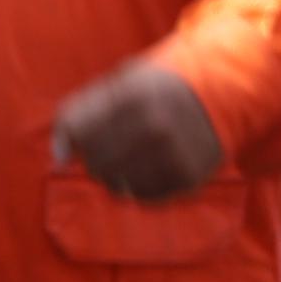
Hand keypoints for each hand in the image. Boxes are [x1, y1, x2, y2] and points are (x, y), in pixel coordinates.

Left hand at [53, 59, 224, 202]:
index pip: (78, 133)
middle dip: (100, 156)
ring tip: (137, 154)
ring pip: (116, 185)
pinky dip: (141, 185)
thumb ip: (77, 114)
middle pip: (96, 164)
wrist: (222, 92)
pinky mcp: (188, 176)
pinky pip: (143, 196)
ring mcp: (173, 153)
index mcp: (132, 97)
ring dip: (119, 174)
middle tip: (119, 143)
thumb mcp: (117, 85)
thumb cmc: (154, 91)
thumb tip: (58, 160)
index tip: (94, 130)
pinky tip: (153, 166)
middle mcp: (154, 127)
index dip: (79, 136)